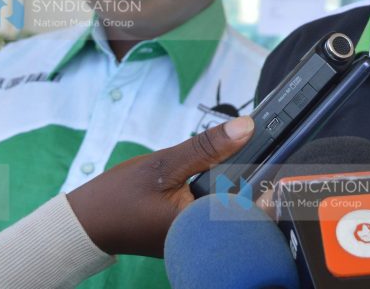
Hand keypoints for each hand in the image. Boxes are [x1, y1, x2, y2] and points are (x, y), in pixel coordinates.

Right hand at [66, 115, 253, 256]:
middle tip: (253, 157)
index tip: (283, 164)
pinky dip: (220, 196)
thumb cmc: (118, 197)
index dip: (271, 187)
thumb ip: (207, 147)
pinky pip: (216, 215)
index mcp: (200, 228)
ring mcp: (197, 242)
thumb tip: (246, 127)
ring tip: (230, 169)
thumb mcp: (164, 164)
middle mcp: (203, 241)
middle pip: (247, 212)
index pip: (252, 210)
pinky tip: (215, 179)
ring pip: (232, 213)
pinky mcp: (190, 237)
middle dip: (255, 183)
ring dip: (237, 188)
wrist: (87, 222)